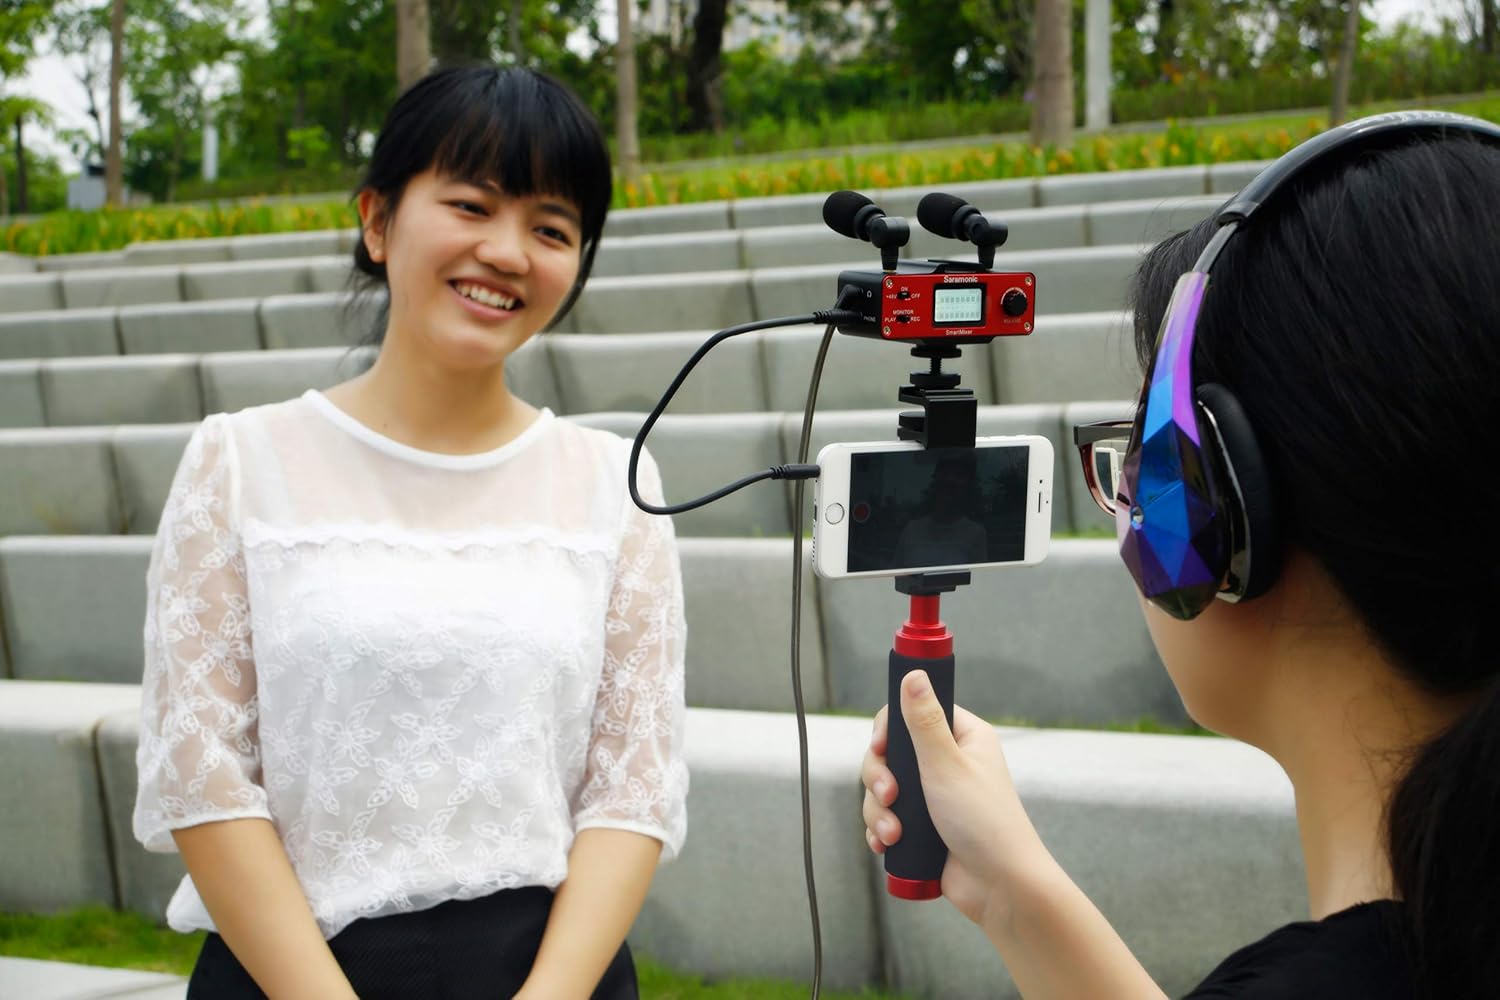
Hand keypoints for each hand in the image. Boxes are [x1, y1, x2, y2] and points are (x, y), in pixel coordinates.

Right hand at [861, 670, 1047, 927]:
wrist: (999, 888)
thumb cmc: (985, 823)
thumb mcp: (947, 765)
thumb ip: (924, 720)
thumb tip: (914, 674)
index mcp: (962, 737)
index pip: (912, 712)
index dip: (888, 729)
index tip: (880, 747)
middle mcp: (947, 762)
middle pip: (889, 753)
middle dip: (879, 778)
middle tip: (890, 796)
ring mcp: (933, 796)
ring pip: (883, 788)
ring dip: (879, 811)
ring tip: (893, 833)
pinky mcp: (922, 825)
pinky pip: (885, 817)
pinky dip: (881, 830)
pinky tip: (887, 844)